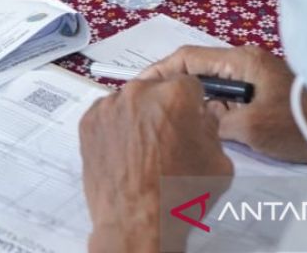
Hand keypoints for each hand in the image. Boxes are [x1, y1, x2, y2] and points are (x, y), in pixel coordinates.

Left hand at [80, 76, 232, 251]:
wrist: (135, 222)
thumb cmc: (177, 195)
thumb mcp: (217, 162)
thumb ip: (211, 128)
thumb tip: (204, 115)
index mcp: (175, 95)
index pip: (189, 84)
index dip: (192, 103)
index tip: (189, 117)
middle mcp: (140, 92)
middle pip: (157, 88)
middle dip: (164, 107)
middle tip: (166, 137)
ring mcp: (110, 105)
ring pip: (130, 100)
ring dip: (138, 115)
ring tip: (143, 149)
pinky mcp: (89, 121)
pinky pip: (108, 115)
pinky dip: (116, 127)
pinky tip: (124, 152)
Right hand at [142, 45, 306, 164]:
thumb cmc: (299, 124)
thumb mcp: (251, 127)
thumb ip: (216, 121)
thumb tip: (196, 119)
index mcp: (241, 60)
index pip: (188, 57)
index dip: (160, 71)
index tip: (140, 87)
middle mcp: (246, 62)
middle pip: (198, 70)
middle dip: (174, 88)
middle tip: (153, 108)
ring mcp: (257, 76)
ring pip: (213, 86)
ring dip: (195, 102)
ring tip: (174, 121)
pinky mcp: (265, 92)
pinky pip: (229, 97)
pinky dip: (214, 109)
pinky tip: (205, 127)